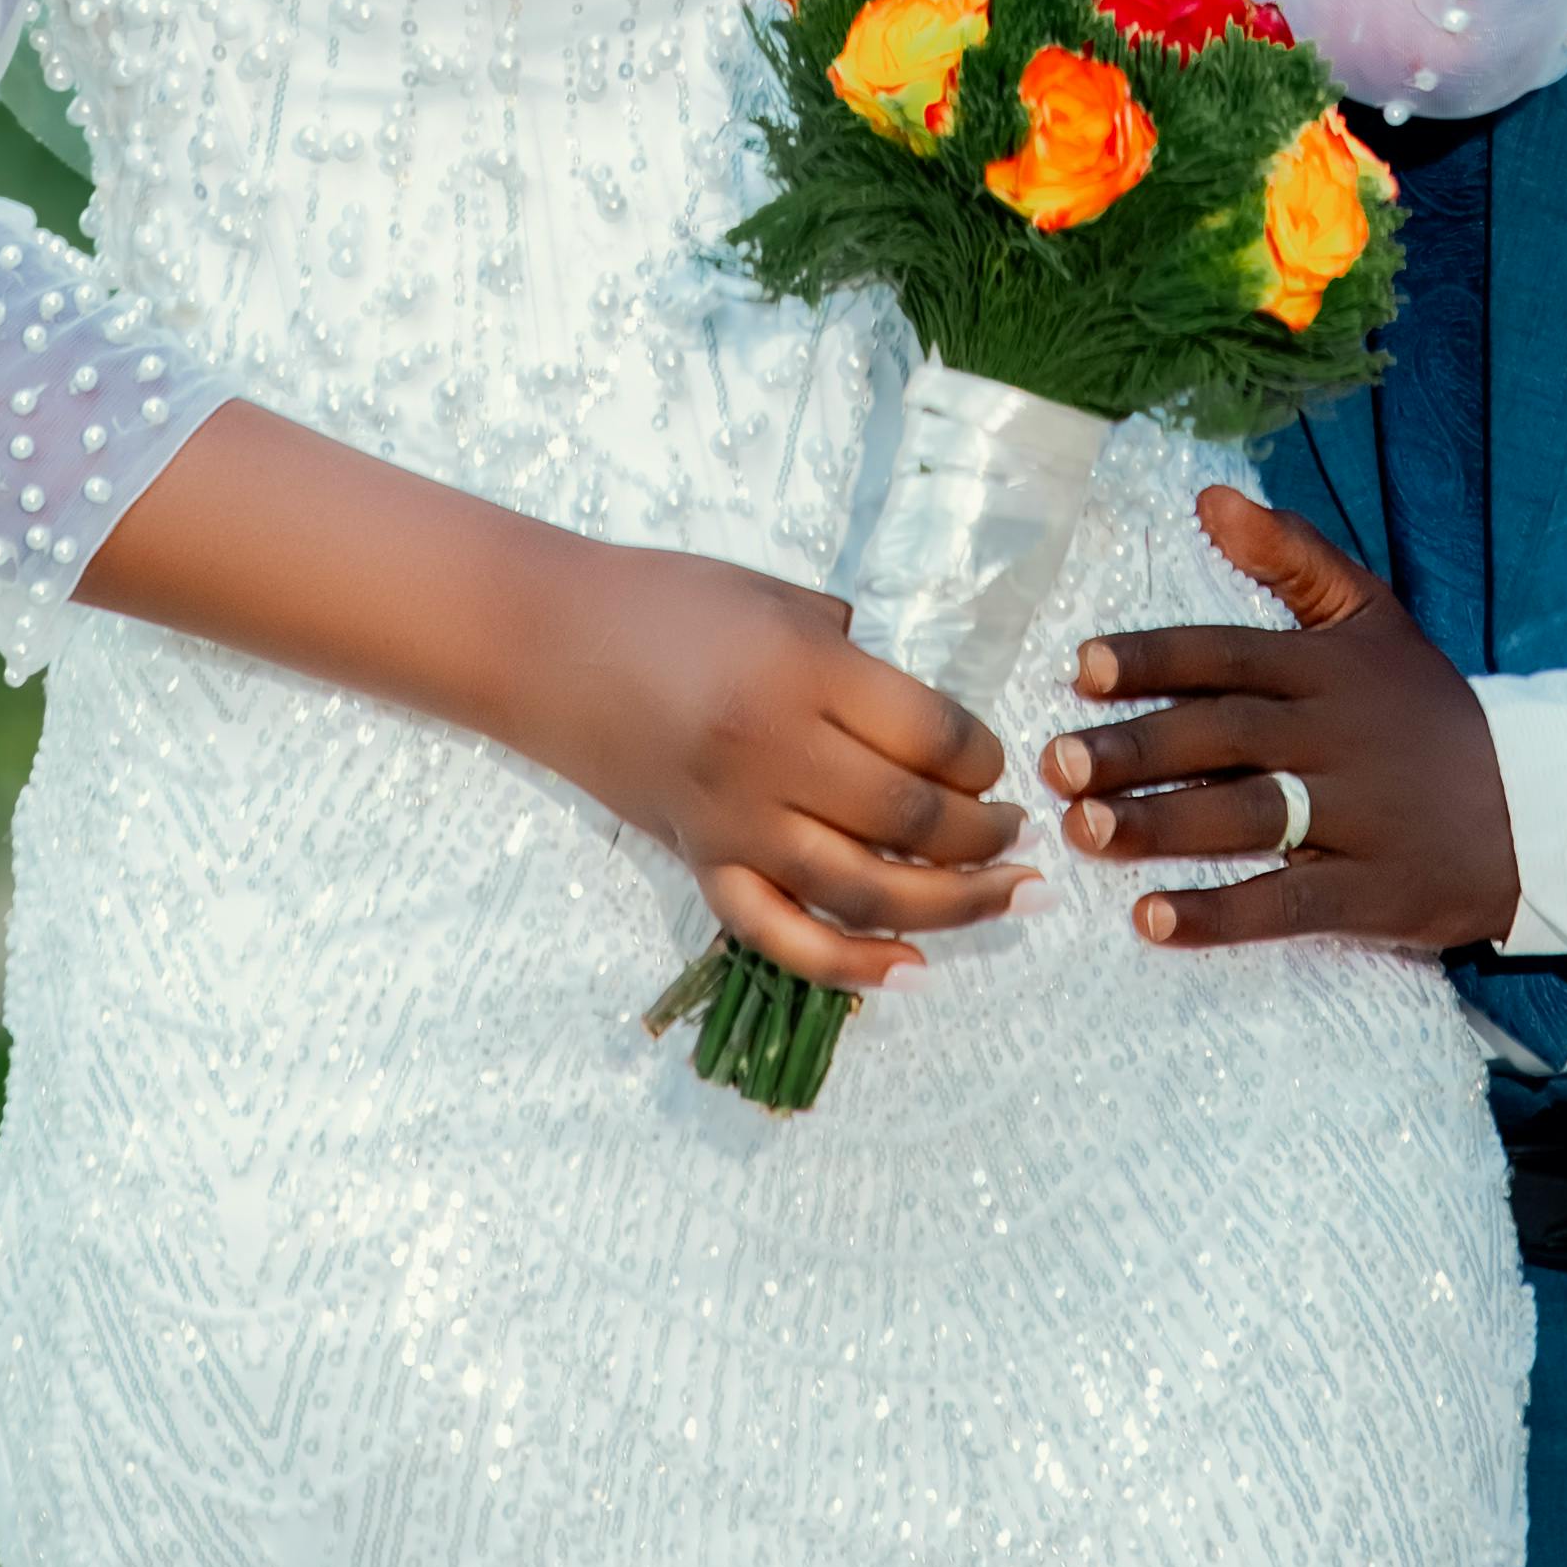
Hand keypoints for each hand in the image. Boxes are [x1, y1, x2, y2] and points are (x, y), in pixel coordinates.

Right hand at [523, 534, 1032, 996]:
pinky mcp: (701, 864)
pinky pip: (783, 937)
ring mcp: (734, 823)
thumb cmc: (669, 600)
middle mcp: (773, 756)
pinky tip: (911, 968)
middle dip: (984, 836)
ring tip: (1005, 893)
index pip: (930, 735)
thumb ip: (852, 658)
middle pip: (911, 822)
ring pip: (865, 892)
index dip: (984, 755)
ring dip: (952, 904)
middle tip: (1017, 831)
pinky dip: (852, 964)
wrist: (548, 642)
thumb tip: (924, 722)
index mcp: (801, 672)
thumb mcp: (779, 597)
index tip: (997, 761)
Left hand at [1040, 486, 1517, 957]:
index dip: (1154, 659)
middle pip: (1225, 735)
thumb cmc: (1426, 708)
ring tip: (1086, 831)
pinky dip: (1221, 913)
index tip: (1080, 667)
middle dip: (1136, 748)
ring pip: (1249, 815)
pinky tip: (1154, 918)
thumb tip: (1209, 496)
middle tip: (1056, 762)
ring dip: (1163, 824)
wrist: (1534, 806)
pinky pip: (1289, 904)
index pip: (1228, 654)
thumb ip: (1292, 555)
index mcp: (1328, 668)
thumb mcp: (1372, 615)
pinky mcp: (1374, 892)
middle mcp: (1337, 736)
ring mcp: (1358, 817)